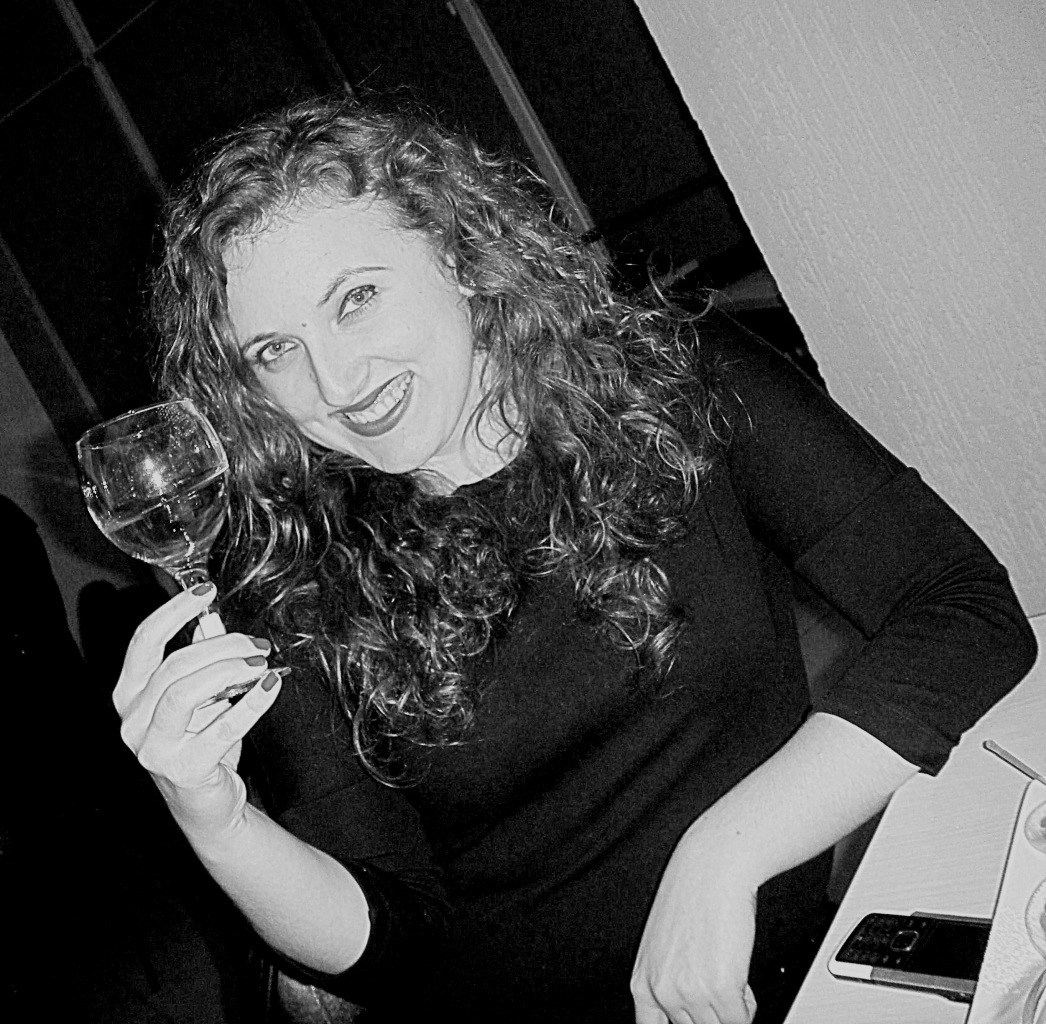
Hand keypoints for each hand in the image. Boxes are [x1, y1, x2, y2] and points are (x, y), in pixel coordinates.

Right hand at [114, 583, 282, 839]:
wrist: (207, 804)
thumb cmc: (201, 742)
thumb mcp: (197, 697)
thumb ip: (200, 660)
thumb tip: (215, 619)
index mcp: (129, 695)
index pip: (143, 642)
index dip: (174, 611)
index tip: (206, 590)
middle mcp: (132, 722)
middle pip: (173, 665)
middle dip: (221, 646)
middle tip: (256, 644)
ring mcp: (153, 749)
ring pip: (185, 692)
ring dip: (229, 669)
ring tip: (261, 663)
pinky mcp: (184, 770)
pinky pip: (223, 727)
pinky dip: (252, 702)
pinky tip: (272, 685)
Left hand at [632, 830, 759, 1023]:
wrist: (713, 866)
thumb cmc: (691, 896)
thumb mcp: (664, 945)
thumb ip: (668, 980)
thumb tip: (686, 1013)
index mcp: (642, 982)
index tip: (694, 1019)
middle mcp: (662, 991)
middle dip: (711, 1012)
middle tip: (718, 986)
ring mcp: (690, 993)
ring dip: (732, 1008)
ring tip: (728, 972)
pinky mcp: (721, 989)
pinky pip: (741, 1020)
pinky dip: (747, 1003)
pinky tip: (739, 972)